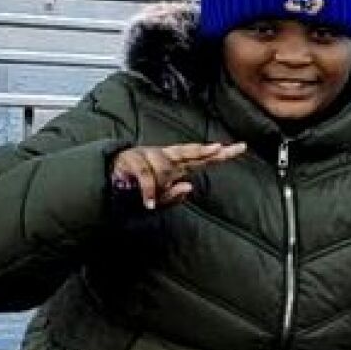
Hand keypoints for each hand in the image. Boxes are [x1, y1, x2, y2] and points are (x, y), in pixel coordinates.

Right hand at [110, 139, 244, 209]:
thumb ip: (174, 196)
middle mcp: (166, 157)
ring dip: (159, 183)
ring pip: (164, 164)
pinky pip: (145, 175)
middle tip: (220, 148)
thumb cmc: (138, 187)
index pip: (203, 158)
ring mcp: (150, 155)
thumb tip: (188, 187)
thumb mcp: (160, 197)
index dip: (221, 153)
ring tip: (151, 199)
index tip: (241, 147)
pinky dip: (147, 189)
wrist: (109, 179)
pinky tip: (148, 202)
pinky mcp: (134, 160)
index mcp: (177, 164)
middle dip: (204, 150)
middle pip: (190, 151)